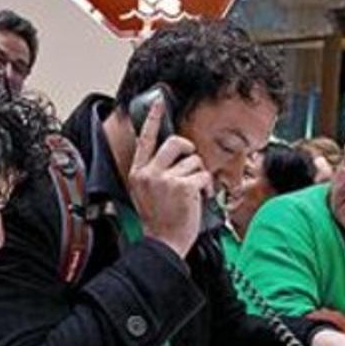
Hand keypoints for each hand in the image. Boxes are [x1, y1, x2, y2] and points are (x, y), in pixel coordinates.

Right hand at [128, 98, 212, 257]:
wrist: (163, 242)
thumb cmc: (158, 220)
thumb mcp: (146, 192)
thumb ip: (154, 172)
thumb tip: (174, 156)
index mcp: (138, 172)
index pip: (146, 139)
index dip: (153, 119)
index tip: (158, 103)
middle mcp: (149, 173)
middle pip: (176, 143)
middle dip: (189, 151)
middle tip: (190, 165)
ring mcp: (165, 179)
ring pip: (194, 161)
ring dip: (198, 176)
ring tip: (191, 193)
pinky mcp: (183, 186)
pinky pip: (204, 176)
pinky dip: (206, 187)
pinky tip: (198, 199)